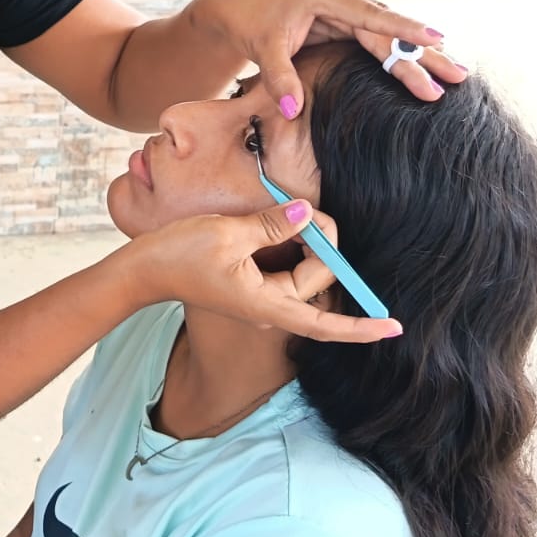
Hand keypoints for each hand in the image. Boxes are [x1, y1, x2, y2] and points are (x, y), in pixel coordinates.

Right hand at [128, 201, 400, 341]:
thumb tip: (308, 213)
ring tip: (289, 214)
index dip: (360, 326)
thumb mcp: (228, 234)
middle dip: (322, 247)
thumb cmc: (179, 255)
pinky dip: (292, 244)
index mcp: (266, 303)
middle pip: (317, 281)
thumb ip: (273, 224)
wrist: (143, 269)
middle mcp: (269, 306)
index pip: (325, 324)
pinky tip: (285, 223)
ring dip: (306, 243)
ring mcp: (260, 296)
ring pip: (303, 272)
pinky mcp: (251, 283)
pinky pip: (285, 266)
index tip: (392, 326)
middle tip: (306, 210)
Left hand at [190, 0, 466, 117]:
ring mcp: (349, 4)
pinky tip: (427, 68)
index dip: (406, 28)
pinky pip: (380, 36)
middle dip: (424, 53)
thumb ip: (280, 79)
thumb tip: (293, 112)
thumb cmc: (250, 22)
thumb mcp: (264, 49)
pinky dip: (401, 53)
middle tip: (459, 75)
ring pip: (390, 33)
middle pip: (391, 28)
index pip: (373, 15)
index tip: (438, 38)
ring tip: (454, 75)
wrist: (238, 5)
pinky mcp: (348, 16)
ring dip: (420, 55)